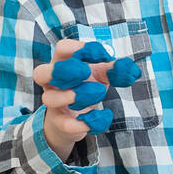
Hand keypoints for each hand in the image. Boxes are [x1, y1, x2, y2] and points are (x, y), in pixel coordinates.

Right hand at [31, 39, 114, 160]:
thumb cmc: (88, 86)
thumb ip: (115, 69)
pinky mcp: (60, 123)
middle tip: (85, 72)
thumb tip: (132, 70)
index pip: (62, 48)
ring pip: (50, 99)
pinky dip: (87, 122)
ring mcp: (53, 103)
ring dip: (75, 96)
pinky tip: (103, 116)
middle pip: (40, 72)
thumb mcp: (102, 74)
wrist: (77, 118)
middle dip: (63, 71)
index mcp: (62, 63)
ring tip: (98, 93)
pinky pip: (67, 125)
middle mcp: (52, 83)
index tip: (104, 55)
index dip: (80, 48)